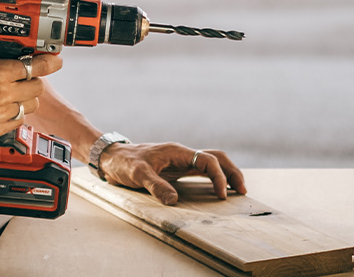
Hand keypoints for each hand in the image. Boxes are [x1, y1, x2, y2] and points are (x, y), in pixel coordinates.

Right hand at [0, 41, 61, 135]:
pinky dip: (15, 112)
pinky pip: (19, 120)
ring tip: (10, 91)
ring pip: (31, 106)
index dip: (49, 63)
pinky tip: (3, 104)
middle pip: (37, 88)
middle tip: (21, 77)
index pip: (35, 68)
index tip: (56, 62)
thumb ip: (10, 50)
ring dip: (25, 97)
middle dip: (32, 80)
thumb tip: (35, 49)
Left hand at [99, 142, 246, 205]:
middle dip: (232, 172)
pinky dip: (214, 178)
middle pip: (216, 157)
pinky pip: (201, 170)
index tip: (221, 195)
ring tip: (237, 190)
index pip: (207, 160)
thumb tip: (174, 201)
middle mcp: (182, 154)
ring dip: (226, 174)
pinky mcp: (176, 168)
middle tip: (242, 191)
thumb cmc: (124, 162)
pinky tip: (217, 190)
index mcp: (177, 151)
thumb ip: (155, 186)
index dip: (219, 176)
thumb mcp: (137, 174)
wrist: (112, 156)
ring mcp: (180, 160)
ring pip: (211, 162)